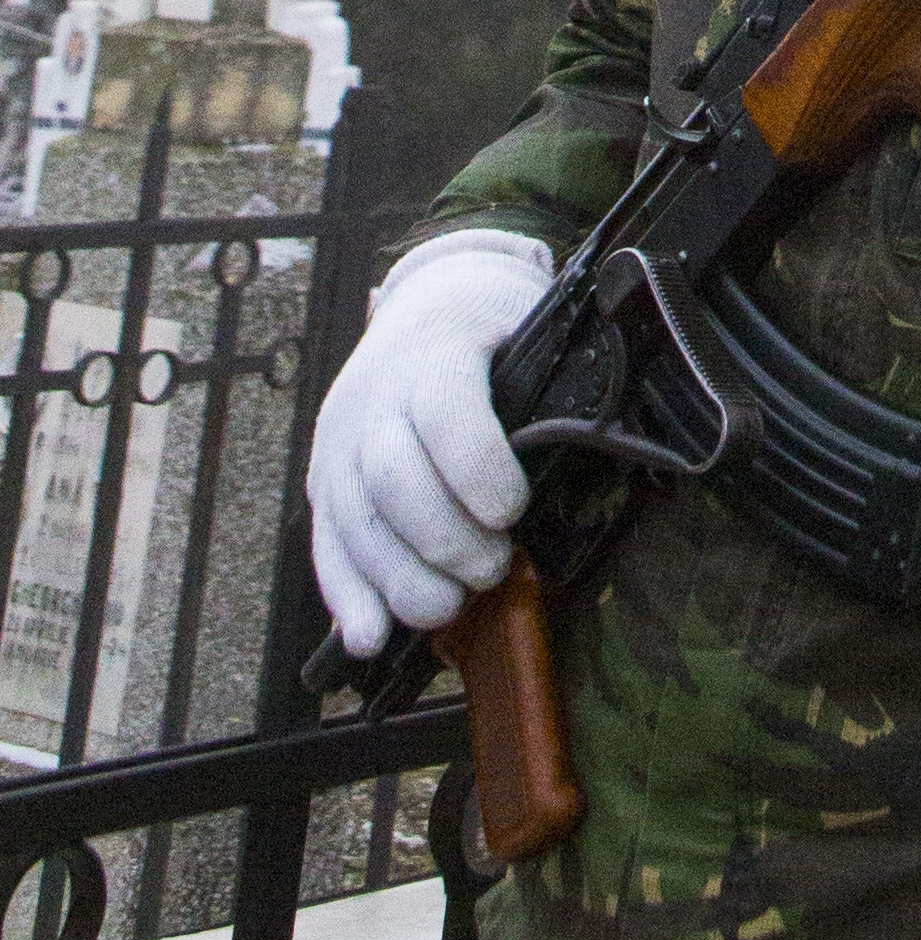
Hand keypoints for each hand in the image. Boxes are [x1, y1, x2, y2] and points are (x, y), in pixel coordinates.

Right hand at [308, 228, 554, 652]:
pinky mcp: (323, 481)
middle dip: (444, 540)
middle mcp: (377, 399)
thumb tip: (577, 463)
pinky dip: (346, 597)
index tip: (512, 510)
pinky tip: (369, 636)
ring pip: (356, 520)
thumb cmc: (489, 332)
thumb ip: (544, 395)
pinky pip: (326, 544)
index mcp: (437, 354)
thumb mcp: (528, 335)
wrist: (425, 304)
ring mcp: (340, 443)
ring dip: (400, 579)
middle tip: (490, 568)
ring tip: (446, 607)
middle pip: (394, 480)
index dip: (480, 469)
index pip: (447, 414)